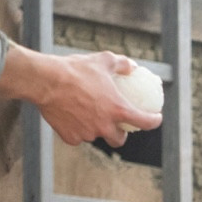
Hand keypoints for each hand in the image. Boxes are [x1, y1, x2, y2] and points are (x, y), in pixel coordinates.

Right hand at [37, 52, 161, 146]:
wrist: (45, 81)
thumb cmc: (75, 70)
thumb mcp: (103, 61)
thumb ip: (122, 64)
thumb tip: (133, 67)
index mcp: (117, 109)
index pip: (144, 122)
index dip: (153, 121)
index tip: (155, 118)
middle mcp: (104, 126)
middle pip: (118, 140)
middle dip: (120, 135)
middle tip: (116, 125)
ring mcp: (87, 134)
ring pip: (95, 136)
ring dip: (96, 129)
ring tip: (88, 115)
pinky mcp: (71, 137)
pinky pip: (77, 136)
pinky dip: (76, 129)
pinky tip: (71, 117)